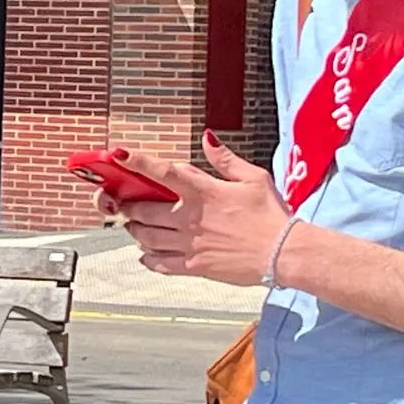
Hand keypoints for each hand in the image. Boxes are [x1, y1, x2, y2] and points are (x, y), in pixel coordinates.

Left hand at [104, 131, 293, 286]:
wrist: (285, 253)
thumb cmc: (272, 215)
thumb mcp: (254, 179)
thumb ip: (225, 160)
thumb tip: (207, 137)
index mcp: (204, 192)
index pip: (163, 172)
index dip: (138, 161)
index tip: (118, 153)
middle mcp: (191, 217)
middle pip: (144, 209)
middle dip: (129, 205)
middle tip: (126, 203)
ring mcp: (190, 243)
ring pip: (146, 236)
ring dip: (134, 230)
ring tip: (134, 225)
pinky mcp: (195, 266)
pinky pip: (161, 264)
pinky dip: (148, 259)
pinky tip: (145, 255)